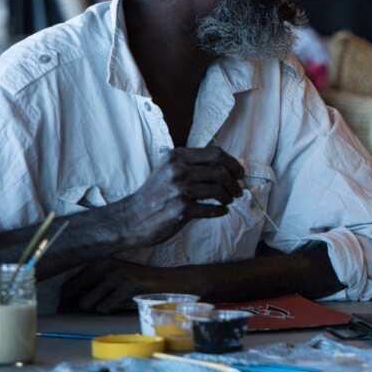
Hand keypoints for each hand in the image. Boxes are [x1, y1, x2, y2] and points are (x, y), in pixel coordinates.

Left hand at [59, 259, 187, 313]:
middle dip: (72, 307)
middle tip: (81, 315)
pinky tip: (118, 304)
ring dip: (94, 308)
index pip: (68, 284)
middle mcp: (105, 266)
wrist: (165, 280)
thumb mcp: (112, 277)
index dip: (63, 300)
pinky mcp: (126, 285)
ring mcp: (116, 275)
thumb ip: (92, 286)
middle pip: (73, 293)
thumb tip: (66, 304)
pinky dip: (108, 309)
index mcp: (99, 263)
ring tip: (107, 304)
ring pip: (87, 302)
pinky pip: (104, 306)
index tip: (64, 312)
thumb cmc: (135, 282)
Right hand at [116, 145, 244, 247]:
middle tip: (238, 190)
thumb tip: (227, 166)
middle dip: (234, 182)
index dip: (233, 163)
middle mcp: (178, 170)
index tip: (239, 173)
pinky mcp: (181, 209)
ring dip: (229, 196)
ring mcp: (179, 190)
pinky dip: (220, 210)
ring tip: (229, 200)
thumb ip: (192, 164)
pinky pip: (211, 209)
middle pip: (220, 171)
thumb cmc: (155, 194)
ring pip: (218, 190)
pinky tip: (221, 211)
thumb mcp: (169, 169)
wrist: (132, 218)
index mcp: (177, 156)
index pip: (216, 153)